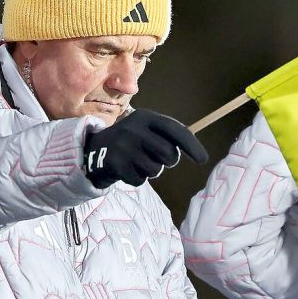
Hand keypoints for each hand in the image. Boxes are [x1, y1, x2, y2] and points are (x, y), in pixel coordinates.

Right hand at [82, 109, 208, 187]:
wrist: (94, 149)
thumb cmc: (131, 141)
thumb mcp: (146, 130)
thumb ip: (168, 137)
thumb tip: (199, 153)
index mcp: (146, 117)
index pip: (175, 130)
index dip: (191, 145)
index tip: (203, 159)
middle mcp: (134, 128)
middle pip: (168, 155)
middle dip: (166, 161)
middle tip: (154, 158)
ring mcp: (123, 145)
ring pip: (155, 170)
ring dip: (150, 171)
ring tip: (137, 162)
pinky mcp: (114, 163)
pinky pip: (140, 180)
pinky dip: (136, 179)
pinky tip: (127, 170)